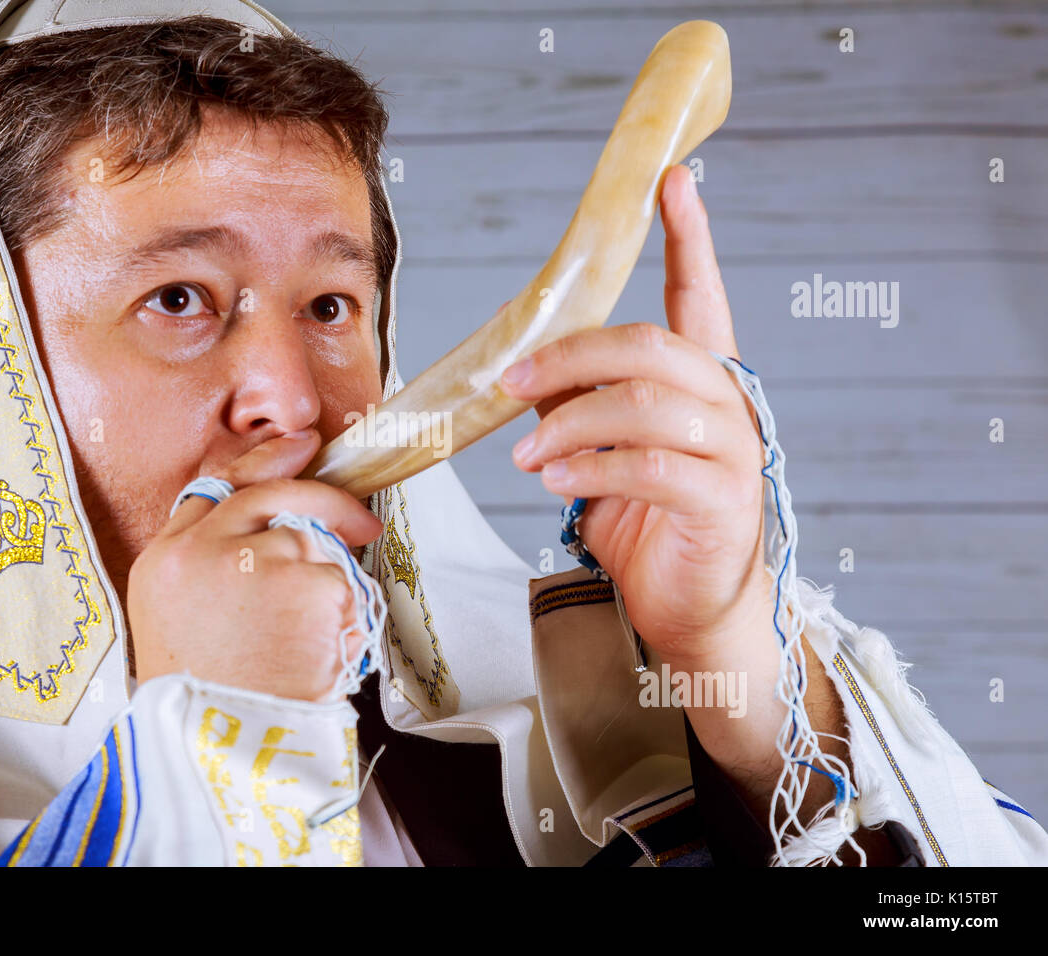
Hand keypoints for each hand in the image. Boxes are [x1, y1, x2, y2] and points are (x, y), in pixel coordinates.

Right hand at [127, 429, 383, 700]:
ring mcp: (256, 564)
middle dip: (326, 501)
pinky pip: (342, 584)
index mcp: (165, 559)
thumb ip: (211, 565)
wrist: (216, 754)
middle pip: (276, 496)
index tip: (300, 445)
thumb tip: (273, 529)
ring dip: (326, 584)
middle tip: (362, 519)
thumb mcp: (178, 624)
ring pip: (316, 544)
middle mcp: (204, 550)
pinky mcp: (307, 587)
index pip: (218, 484)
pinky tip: (315, 653)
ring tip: (302, 641)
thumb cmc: (204, 701)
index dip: (265, 461)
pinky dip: (342, 617)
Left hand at [500, 165, 768, 667]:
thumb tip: (523, 366)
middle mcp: (728, 405)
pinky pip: (648, 465)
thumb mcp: (601, 454)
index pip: (701, 296)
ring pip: (643, 404)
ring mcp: (733, 452)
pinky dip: (591, 467)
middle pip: (648, 346)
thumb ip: (579, 404)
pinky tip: (555, 480)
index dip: (689, 237)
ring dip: (568, 423)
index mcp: (704, 382)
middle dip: (569, 357)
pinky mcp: (721, 502)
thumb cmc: (648, 527)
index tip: (672, 180)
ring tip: (526, 456)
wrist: (691, 611)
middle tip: (512, 384)